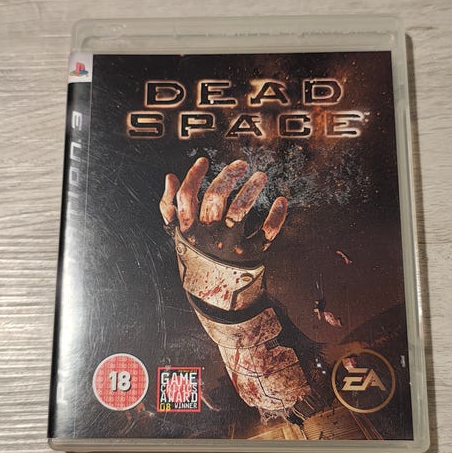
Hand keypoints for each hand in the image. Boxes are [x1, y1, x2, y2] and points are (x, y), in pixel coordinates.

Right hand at [159, 157, 287, 263]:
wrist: (217, 291)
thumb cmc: (198, 254)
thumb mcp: (179, 236)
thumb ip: (170, 208)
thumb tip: (170, 176)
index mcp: (189, 232)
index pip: (186, 198)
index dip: (193, 176)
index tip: (203, 161)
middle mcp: (209, 238)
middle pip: (215, 199)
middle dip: (228, 176)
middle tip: (241, 164)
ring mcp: (231, 246)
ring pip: (240, 211)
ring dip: (251, 189)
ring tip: (260, 176)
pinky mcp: (251, 254)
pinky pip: (266, 233)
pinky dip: (276, 216)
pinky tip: (281, 200)